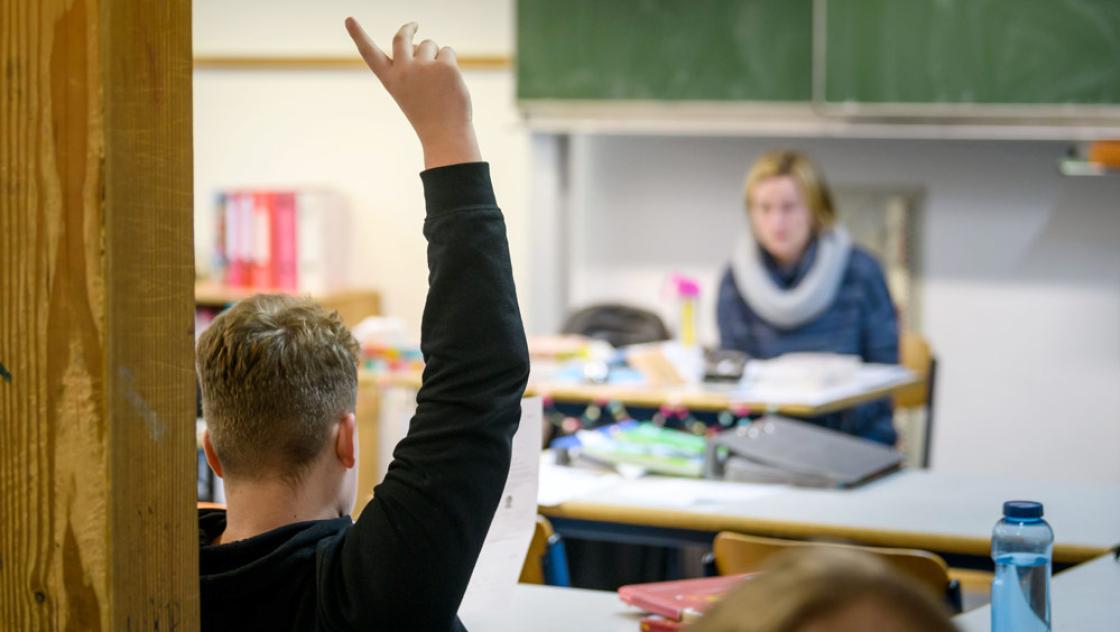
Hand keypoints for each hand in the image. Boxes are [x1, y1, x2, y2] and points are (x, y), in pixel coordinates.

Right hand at [345, 18, 481, 168]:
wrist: (445, 134)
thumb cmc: (428, 115)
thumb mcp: (411, 91)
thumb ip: (411, 67)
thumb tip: (424, 44)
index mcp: (390, 79)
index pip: (370, 53)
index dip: (358, 35)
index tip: (348, 19)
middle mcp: (403, 70)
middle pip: (401, 38)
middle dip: (407, 28)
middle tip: (413, 24)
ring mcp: (423, 67)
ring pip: (429, 44)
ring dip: (436, 55)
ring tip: (439, 82)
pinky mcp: (444, 66)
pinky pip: (447, 51)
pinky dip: (451, 63)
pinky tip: (450, 82)